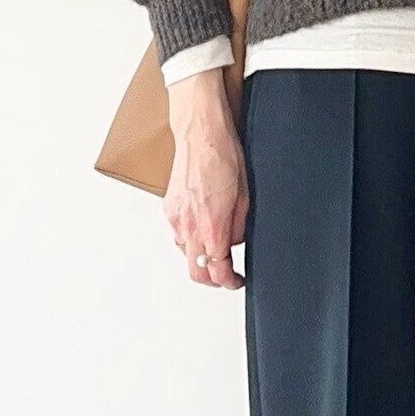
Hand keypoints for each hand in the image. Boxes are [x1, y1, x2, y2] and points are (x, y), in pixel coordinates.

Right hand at [163, 68, 247, 289]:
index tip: (237, 281)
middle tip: (226, 276)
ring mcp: (176, 217)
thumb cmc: (224, 157)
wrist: (201, 133)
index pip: (218, 270)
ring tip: (216, 252)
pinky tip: (201, 232)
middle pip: (196, 271)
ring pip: (185, 254)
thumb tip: (234, 243)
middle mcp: (189, 225)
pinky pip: (177, 235)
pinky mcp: (169, 208)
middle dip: (212, 280)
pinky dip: (190, 240)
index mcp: (212, 225)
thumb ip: (238, 227)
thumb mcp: (245, 197)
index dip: (229, 282)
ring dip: (200, 258)